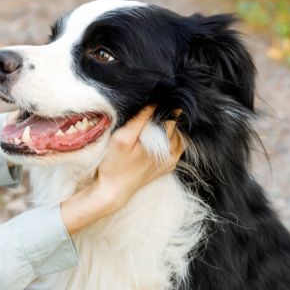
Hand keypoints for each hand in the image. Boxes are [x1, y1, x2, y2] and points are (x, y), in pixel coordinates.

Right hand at [60, 106, 182, 234]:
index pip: (172, 116)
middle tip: (153, 106)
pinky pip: (175, 147)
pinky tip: (156, 134)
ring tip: (153, 120)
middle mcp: (172, 154)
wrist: (113, 191)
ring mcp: (170, 161)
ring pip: (177, 136)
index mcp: (164, 145)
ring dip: (168, 126)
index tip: (157, 97)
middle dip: (166, 115)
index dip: (164, 105)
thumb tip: (155, 102)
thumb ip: (140, 120)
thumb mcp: (123, 139)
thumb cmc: (115, 166)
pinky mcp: (166, 166)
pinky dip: (169, 137)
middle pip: (175, 126)